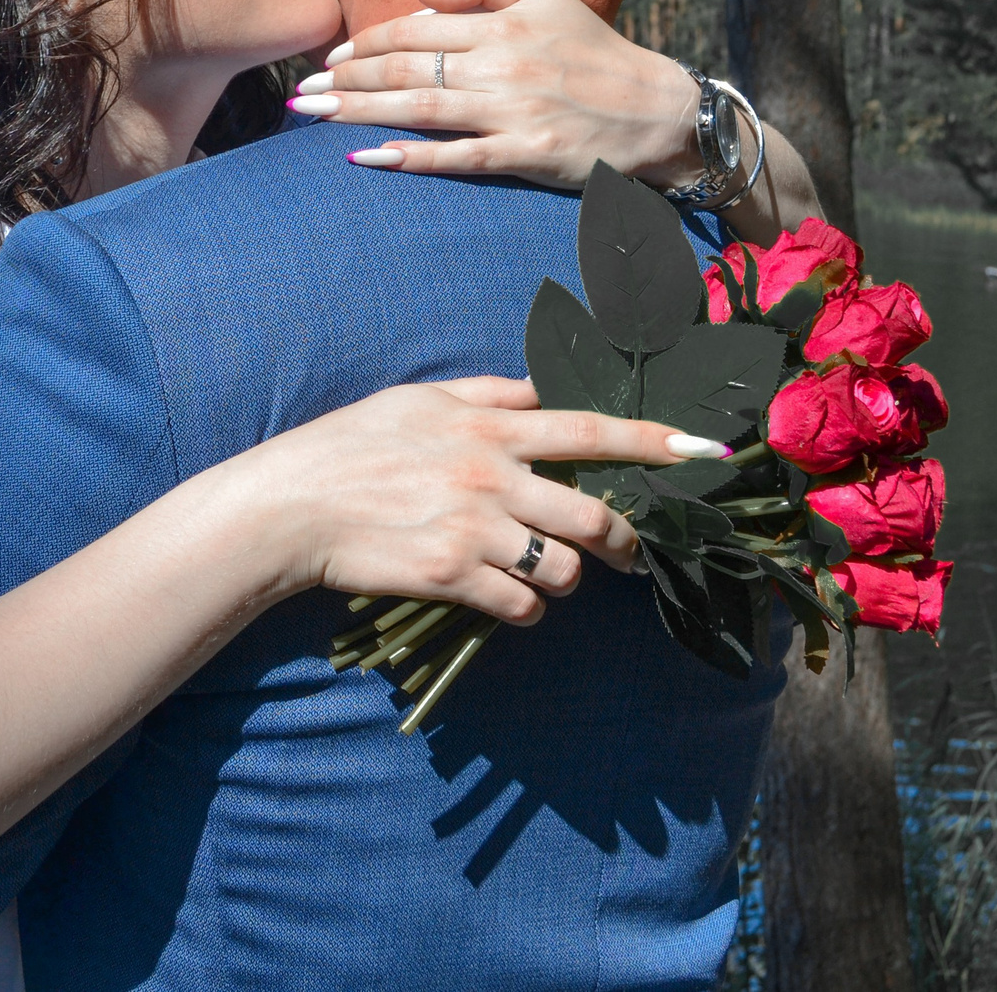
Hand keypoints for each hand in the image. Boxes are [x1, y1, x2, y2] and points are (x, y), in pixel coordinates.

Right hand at [212, 375, 729, 625]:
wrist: (292, 505)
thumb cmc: (353, 444)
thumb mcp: (420, 399)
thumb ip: (489, 396)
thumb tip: (541, 389)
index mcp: (488, 428)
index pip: (590, 431)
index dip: (654, 443)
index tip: (704, 452)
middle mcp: (490, 476)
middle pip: (593, 515)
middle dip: (623, 540)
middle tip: (624, 551)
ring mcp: (472, 530)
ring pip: (564, 569)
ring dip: (566, 577)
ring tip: (538, 570)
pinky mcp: (451, 577)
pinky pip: (521, 605)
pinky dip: (524, 608)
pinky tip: (500, 595)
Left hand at [284, 0, 819, 242]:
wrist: (657, 111)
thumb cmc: (594, 53)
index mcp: (504, 22)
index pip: (417, 28)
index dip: (366, 42)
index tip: (332, 57)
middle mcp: (504, 62)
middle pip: (407, 66)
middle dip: (345, 80)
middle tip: (300, 94)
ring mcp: (514, 110)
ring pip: (421, 106)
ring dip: (359, 113)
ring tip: (313, 119)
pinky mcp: (526, 153)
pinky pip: (457, 157)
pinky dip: (410, 157)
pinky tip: (366, 159)